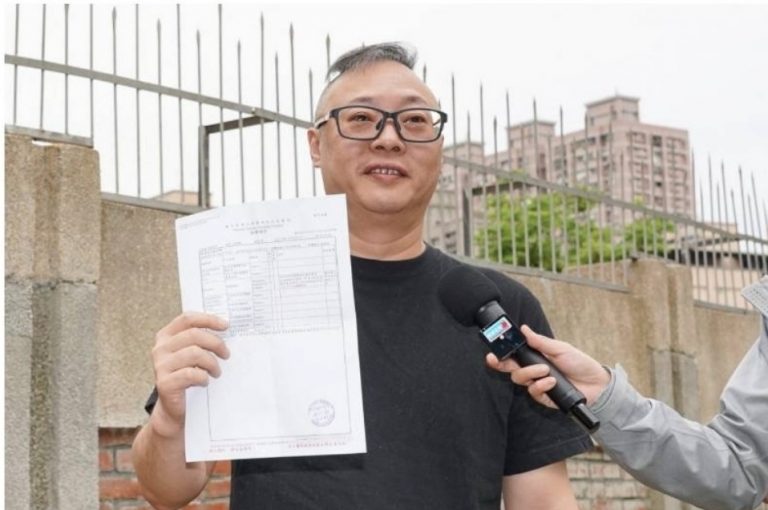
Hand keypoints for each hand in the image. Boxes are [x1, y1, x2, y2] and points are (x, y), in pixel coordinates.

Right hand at [150, 312, 229, 436]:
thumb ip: (201, 340)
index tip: (226, 325)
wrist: (175, 409)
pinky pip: (190, 374)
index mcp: (166, 336)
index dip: (208, 319)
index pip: (188, 319)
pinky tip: (205, 382)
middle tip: (226, 354)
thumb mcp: (193, 355)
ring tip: (216, 372)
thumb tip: (226, 328)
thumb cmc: (188, 378)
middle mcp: (160, 348)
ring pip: (194, 353)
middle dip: (216, 343)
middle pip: (194, 335)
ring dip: (212, 363)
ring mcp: (160, 366)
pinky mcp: (164, 383)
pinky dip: (203, 377)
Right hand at [485, 325, 609, 407]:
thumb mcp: (560, 348)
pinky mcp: (544, 397)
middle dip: (502, 365)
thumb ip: (540, 342)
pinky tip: (551, 382)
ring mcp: (538, 385)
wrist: (596, 383)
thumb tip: (524, 329)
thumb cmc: (580, 363)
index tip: (491, 352)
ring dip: (530, 373)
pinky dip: (541, 386)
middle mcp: (534, 371)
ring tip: (545, 370)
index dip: (500, 355)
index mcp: (535, 358)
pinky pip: (533, 392)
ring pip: (520, 380)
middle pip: (510, 370)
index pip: (513, 356)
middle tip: (499, 361)